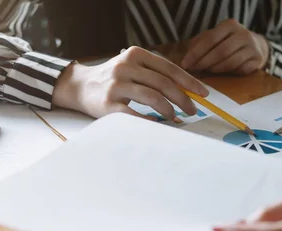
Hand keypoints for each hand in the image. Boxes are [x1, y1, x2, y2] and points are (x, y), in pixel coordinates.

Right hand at [52, 46, 208, 118]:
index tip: (203, 94)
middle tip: (193, 110)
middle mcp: (125, 67)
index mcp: (135, 55)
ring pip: (152, 97)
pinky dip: (149, 120)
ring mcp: (116, 86)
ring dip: (169, 110)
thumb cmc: (113, 79)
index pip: (169, 68)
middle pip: (163, 83)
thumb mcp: (132, 66)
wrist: (78, 86)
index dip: (189, 81)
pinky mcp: (107, 104)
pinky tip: (158, 124)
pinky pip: (134, 114)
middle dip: (183, 99)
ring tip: (175, 117)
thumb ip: (154, 73)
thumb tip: (187, 91)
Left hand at [181, 19, 269, 74]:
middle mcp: (243, 34)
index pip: (210, 39)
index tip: (185, 63)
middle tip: (194, 70)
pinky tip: (220, 74)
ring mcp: (252, 48)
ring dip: (214, 70)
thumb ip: (199, 43)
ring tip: (205, 72)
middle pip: (221, 51)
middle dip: (204, 63)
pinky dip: (228, 74)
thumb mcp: (214, 37)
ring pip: (230, 62)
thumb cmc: (227, 42)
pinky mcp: (257, 61)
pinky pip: (239, 70)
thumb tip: (186, 58)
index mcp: (230, 25)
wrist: (254, 45)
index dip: (196, 53)